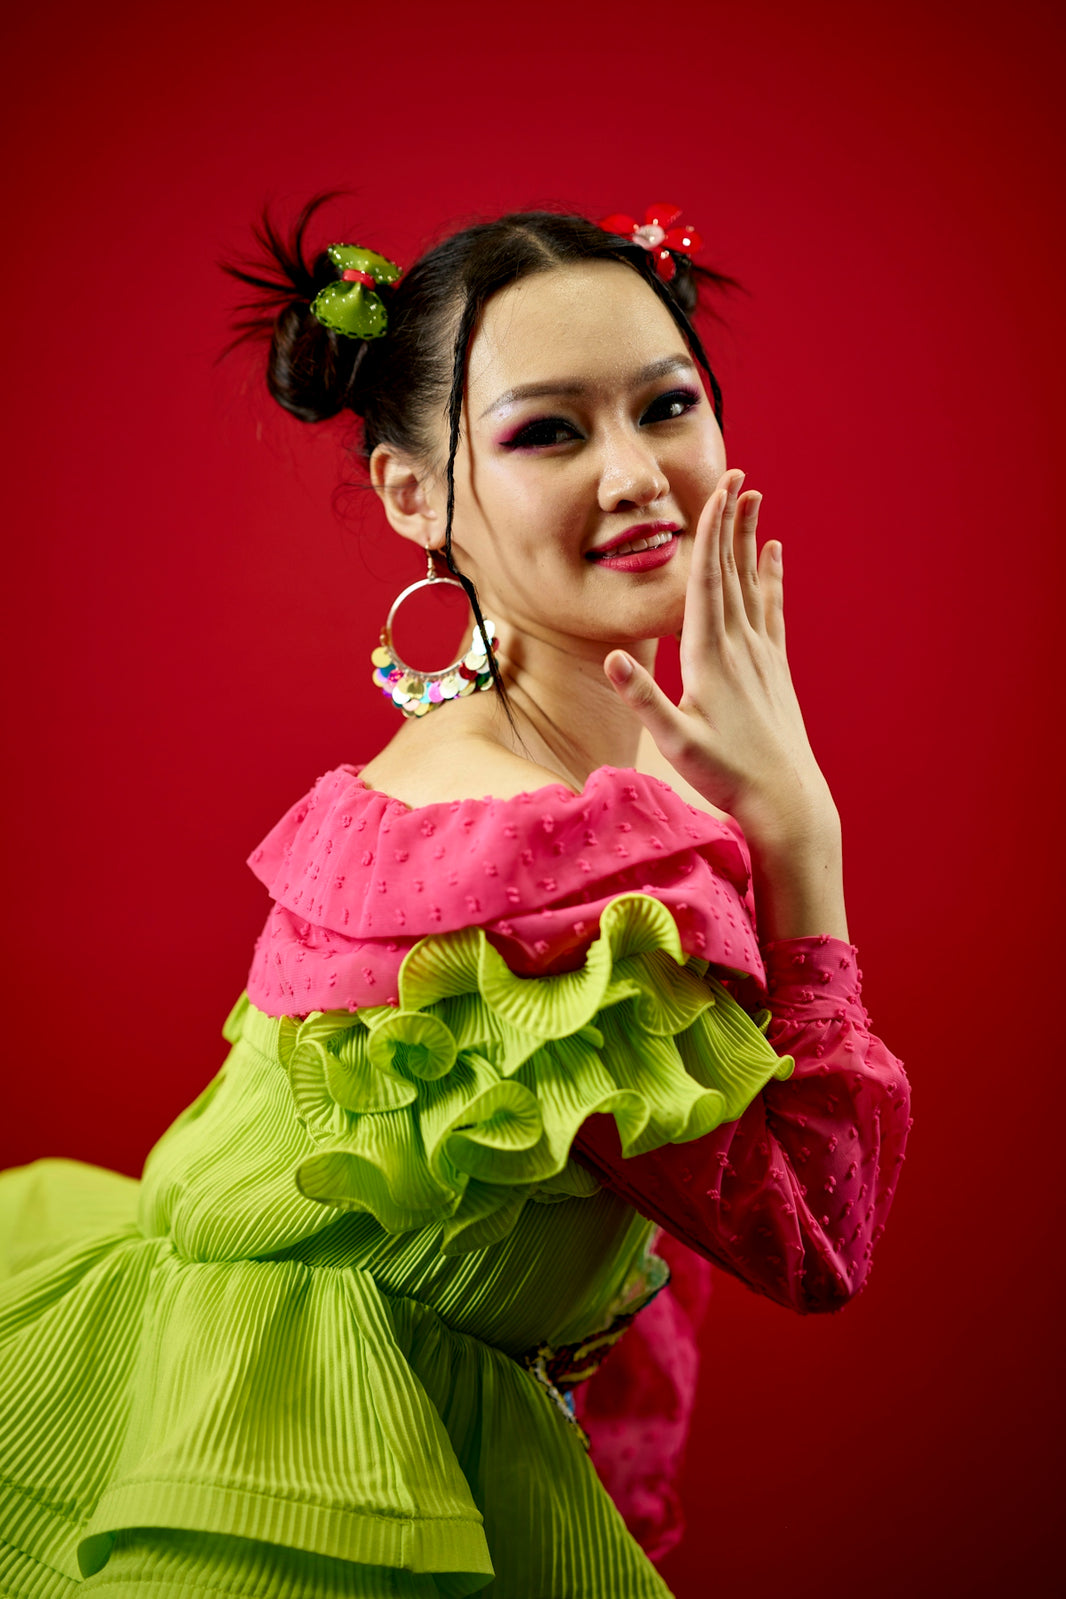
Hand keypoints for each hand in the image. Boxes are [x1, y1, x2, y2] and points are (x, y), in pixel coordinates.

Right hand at [605, 470, 836, 850]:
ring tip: (753, 497)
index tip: (719, 492)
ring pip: (753, 583)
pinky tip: (773, 553)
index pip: (708, 582)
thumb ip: (643, 698)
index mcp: (710, 658)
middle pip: (733, 571)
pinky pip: (771, 609)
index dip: (712, 534)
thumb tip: (613, 656)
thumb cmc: (726, 774)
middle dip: (731, 521)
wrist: (786, 798)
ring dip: (750, 538)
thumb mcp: (676, 741)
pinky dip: (770, 576)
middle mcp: (740, 647)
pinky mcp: (775, 668)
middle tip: (736, 472)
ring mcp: (762, 655)